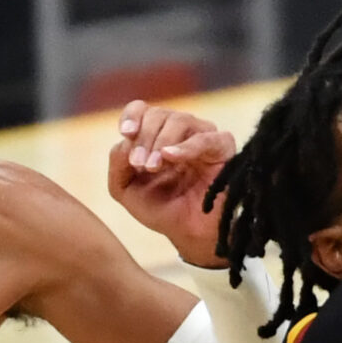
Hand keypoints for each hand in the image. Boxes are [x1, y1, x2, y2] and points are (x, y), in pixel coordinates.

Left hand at [107, 100, 235, 268]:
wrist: (188, 233)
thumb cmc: (159, 208)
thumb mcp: (125, 189)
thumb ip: (117, 163)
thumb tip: (124, 140)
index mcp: (155, 134)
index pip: (142, 109)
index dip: (132, 116)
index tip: (126, 133)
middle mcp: (179, 130)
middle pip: (159, 114)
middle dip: (144, 138)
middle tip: (139, 165)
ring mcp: (202, 136)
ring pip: (181, 120)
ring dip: (161, 142)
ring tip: (153, 168)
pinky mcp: (223, 148)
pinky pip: (207, 138)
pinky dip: (186, 146)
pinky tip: (171, 157)